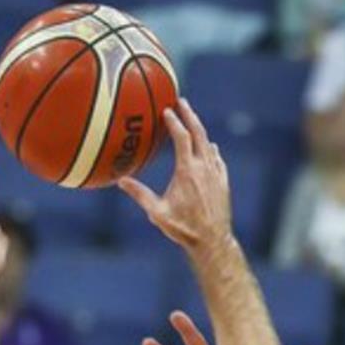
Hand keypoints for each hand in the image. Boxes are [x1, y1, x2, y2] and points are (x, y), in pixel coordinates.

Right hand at [118, 99, 230, 251]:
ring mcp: (216, 175)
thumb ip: (140, 194)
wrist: (212, 242)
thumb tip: (120, 181)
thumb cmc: (184, 229)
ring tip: (193, 121)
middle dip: (190, 115)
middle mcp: (204, 168)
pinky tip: (210, 147)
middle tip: (182, 102)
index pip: (181, 137)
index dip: (174, 121)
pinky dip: (212, 150)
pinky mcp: (223, 183)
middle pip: (198, 133)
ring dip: (200, 130)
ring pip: (209, 145)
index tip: (167, 111)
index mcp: (187, 171)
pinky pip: (218, 160)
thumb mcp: (158, 213)